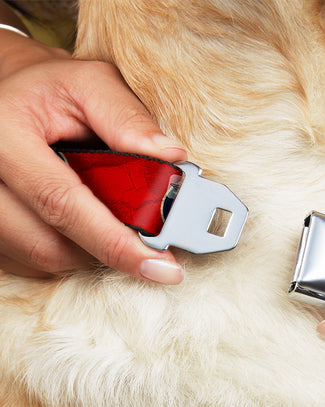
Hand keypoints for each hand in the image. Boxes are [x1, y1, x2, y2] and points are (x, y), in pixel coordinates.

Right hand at [0, 30, 185, 282]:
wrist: (8, 95)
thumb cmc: (51, 90)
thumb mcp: (90, 84)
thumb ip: (128, 118)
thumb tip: (171, 157)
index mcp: (4, 135)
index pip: (62, 203)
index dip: (115, 242)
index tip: (162, 267)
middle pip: (50, 245)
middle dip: (109, 250)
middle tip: (148, 246)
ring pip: (43, 258)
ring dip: (89, 251)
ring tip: (112, 221)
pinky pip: (30, 261)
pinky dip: (68, 251)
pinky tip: (83, 226)